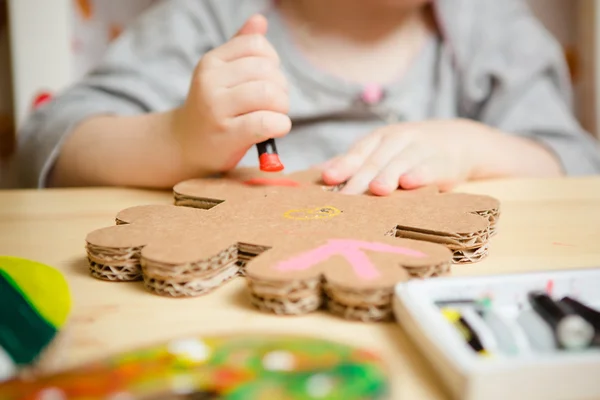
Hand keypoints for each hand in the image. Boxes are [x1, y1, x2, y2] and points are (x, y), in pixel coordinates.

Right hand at [173, 14, 290, 173]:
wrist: (185, 144)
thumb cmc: (213, 108)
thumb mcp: (221, 75)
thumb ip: (240, 47)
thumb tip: (260, 20)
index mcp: (211, 62)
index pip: (257, 45)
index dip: (273, 61)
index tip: (268, 79)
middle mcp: (210, 81)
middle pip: (267, 71)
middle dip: (281, 88)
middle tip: (274, 104)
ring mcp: (216, 108)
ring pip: (268, 94)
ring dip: (282, 107)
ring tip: (274, 116)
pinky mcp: (227, 134)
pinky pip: (266, 122)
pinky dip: (280, 125)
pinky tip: (277, 128)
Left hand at [321, 119, 484, 194]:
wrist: (459, 140)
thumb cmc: (410, 150)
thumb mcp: (382, 150)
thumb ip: (354, 162)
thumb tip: (318, 171)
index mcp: (380, 138)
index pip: (359, 152)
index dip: (343, 165)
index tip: (328, 179)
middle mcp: (398, 140)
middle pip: (376, 160)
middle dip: (359, 180)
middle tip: (345, 200)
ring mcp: (421, 149)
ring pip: (400, 162)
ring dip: (388, 175)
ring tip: (376, 190)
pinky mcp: (443, 162)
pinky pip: (429, 168)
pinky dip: (420, 174)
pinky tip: (409, 183)